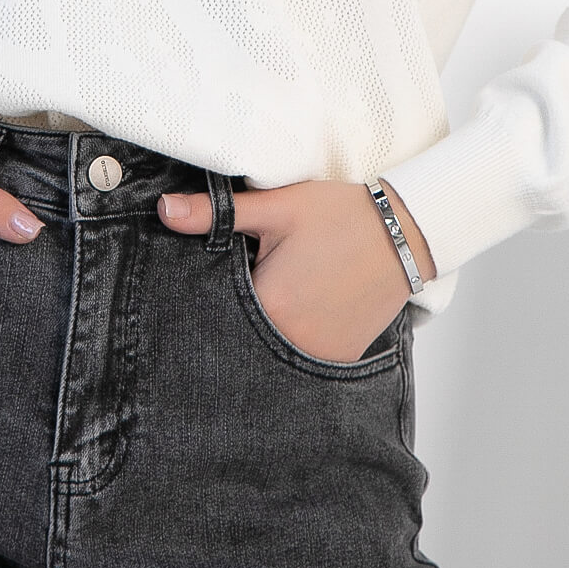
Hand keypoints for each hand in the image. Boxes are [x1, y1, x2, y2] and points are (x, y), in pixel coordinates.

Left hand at [157, 177, 433, 362]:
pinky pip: (300, 360)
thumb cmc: (341, 215)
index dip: (206, 297)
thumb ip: (216, 213)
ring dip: (262, 333)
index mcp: (268, 307)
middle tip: (241, 289)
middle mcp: (290, 342)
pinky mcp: (339, 360)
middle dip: (233, 317)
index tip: (205, 286)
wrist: (406, 231)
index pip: (213, 313)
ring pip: (269, 352)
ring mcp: (318, 356)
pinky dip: (290, 341)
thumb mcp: (277, 207)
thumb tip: (162, 210)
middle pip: (240, 336)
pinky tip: (299, 311)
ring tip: (278, 296)